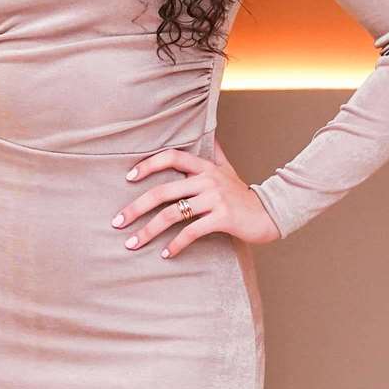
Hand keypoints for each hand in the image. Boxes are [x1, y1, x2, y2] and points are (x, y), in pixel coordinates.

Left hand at [113, 135, 280, 257]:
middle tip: (117, 222)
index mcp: (205, 167)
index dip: (148, 165)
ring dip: (149, 231)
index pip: (171, 156)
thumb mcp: (228, 170)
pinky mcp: (223, 218)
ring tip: (132, 244)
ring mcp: (216, 199)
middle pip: (163, 191)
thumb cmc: (243, 194)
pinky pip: (192, 231)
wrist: (271, 213)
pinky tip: (165, 254)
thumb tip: (208, 134)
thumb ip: (214, 153)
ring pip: (173, 213)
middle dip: (136, 208)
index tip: (128, 177)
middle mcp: (208, 180)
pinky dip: (176, 244)